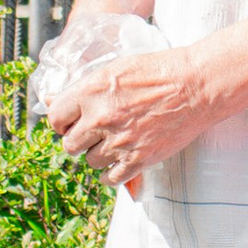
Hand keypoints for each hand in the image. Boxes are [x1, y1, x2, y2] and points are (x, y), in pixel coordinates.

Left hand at [52, 47, 216, 191]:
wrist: (195, 86)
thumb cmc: (158, 72)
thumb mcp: (114, 69)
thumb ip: (83, 87)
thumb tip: (51, 99)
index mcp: (90, 92)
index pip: (55, 118)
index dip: (63, 121)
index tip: (72, 122)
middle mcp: (100, 118)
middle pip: (70, 144)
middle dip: (80, 139)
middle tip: (94, 132)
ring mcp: (119, 142)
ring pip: (90, 161)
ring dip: (99, 154)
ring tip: (115, 141)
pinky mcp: (138, 160)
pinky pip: (110, 179)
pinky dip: (111, 174)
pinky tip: (119, 162)